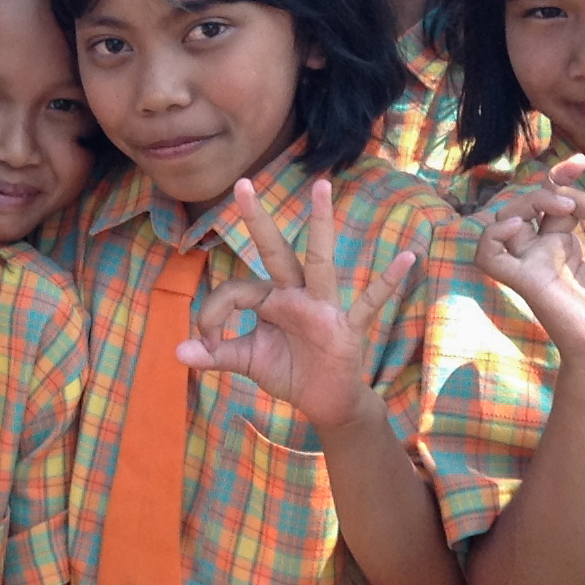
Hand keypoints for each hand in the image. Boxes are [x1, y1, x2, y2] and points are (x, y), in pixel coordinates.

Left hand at [177, 177, 417, 431]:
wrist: (324, 402)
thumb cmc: (288, 371)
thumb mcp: (248, 361)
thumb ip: (216, 354)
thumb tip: (177, 352)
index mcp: (270, 299)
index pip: (235, 292)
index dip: (212, 316)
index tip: (204, 344)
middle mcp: (295, 294)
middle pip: (274, 251)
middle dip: (257, 220)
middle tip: (241, 182)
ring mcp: (323, 307)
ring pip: (319, 261)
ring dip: (320, 225)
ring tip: (321, 186)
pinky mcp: (347, 328)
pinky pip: (369, 302)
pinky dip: (387, 282)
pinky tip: (407, 258)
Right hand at [474, 164, 584, 378]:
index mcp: (570, 242)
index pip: (557, 199)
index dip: (562, 177)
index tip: (580, 163)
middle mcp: (547, 250)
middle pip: (531, 202)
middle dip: (553, 187)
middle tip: (579, 200)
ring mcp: (533, 263)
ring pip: (505, 219)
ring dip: (530, 201)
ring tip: (564, 210)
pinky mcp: (524, 280)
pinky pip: (489, 256)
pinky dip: (494, 236)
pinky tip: (520, 227)